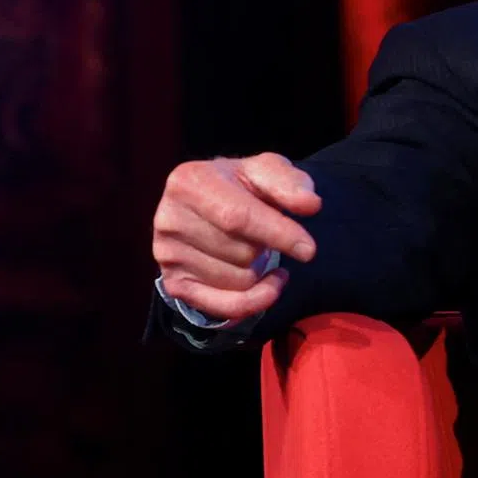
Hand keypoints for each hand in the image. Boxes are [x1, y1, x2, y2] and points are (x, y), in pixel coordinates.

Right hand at [153, 153, 321, 322]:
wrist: (210, 203)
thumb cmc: (243, 186)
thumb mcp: (268, 170)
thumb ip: (290, 183)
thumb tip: (310, 204)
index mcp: (188, 182)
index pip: (237, 217)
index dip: (277, 234)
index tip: (309, 250)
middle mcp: (169, 219)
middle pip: (241, 254)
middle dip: (266, 248)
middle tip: (263, 232)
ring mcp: (167, 255)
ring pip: (237, 282)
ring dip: (259, 271)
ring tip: (254, 248)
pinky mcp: (173, 283)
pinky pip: (223, 307)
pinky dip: (255, 301)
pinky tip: (268, 284)